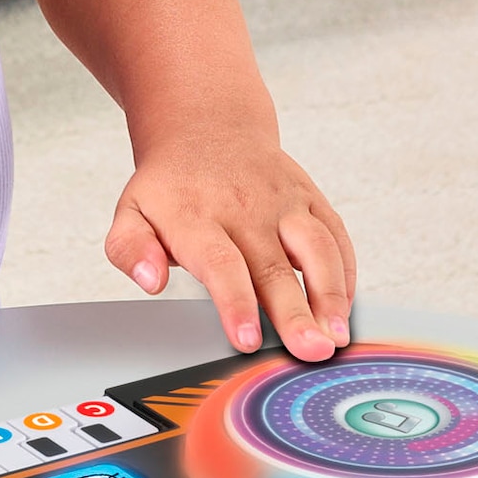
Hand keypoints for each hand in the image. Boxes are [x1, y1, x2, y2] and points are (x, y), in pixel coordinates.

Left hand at [103, 133, 356, 360]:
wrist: (207, 126)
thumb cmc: (172, 185)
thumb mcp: (132, 210)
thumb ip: (131, 248)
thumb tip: (150, 280)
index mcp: (197, 217)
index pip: (220, 265)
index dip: (236, 304)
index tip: (247, 340)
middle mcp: (246, 207)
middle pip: (274, 266)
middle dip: (295, 313)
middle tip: (310, 351)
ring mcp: (283, 201)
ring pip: (316, 248)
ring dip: (330, 294)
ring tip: (336, 335)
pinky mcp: (310, 198)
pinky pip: (336, 234)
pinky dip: (346, 272)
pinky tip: (345, 307)